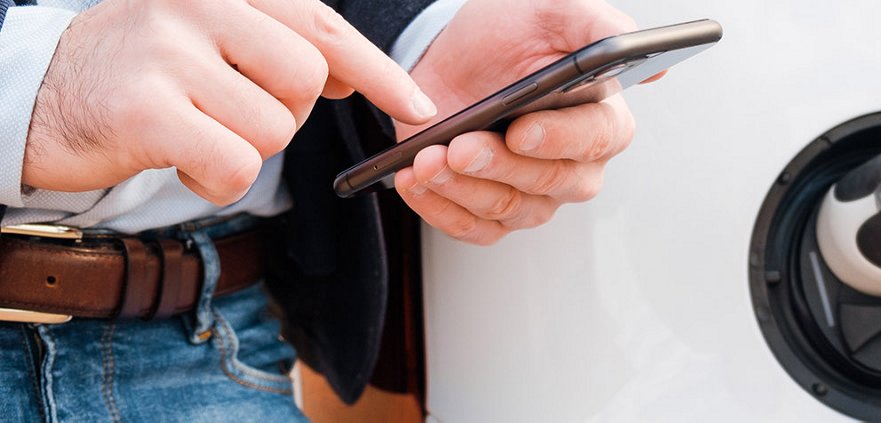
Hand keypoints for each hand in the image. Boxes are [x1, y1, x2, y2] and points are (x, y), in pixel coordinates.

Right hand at [24, 0, 436, 204]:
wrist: (34, 96)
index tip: (420, 106)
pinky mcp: (147, 108)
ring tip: (192, 130)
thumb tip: (345, 76)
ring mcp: (170, 52)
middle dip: (283, 116)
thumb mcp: (207, 38)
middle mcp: (198, 5)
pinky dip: (215, 181)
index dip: (378, 71)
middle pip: (304, 83)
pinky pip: (234, 167)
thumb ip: (273, 45)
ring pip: (272, 131)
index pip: (322, 28)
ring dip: (242, 149)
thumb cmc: (138, 73)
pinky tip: (179, 158)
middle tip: (230, 113)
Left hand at [394, 0, 648, 244]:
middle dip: (500, 165)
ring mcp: (534, 194)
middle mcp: (574, 164)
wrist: (451, 54)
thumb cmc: (508, 34)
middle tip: (461, 145)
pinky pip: (473, 229)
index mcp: (601, 118)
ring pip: (509, 209)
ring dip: (462, 187)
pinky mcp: (491, 212)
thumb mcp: (553, 13)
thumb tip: (646, 60)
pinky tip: (417, 181)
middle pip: (550, 182)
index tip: (520, 130)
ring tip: (428, 159)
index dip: (558, 139)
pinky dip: (440, 209)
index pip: (596, 139)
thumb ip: (599, 28)